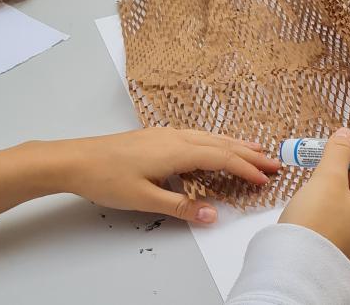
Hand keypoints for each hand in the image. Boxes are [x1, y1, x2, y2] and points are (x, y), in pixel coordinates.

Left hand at [57, 128, 280, 223]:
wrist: (74, 160)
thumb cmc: (105, 178)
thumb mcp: (144, 199)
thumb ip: (182, 206)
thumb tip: (213, 214)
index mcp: (178, 150)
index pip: (223, 159)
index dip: (247, 169)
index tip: (266, 179)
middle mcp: (178, 137)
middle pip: (223, 145)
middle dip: (251, 155)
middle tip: (275, 163)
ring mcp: (168, 134)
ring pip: (212, 138)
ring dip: (237, 146)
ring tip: (257, 150)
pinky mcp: (159, 137)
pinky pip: (200, 136)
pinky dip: (218, 142)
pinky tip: (218, 146)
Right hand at [280, 127, 349, 272]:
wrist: (294, 272)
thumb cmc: (315, 224)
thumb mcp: (327, 179)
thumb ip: (339, 153)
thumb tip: (347, 135)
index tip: (345, 153)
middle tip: (329, 170)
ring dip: (345, 197)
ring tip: (321, 191)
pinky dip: (340, 218)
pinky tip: (320, 214)